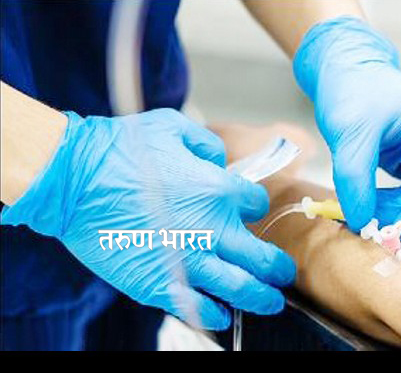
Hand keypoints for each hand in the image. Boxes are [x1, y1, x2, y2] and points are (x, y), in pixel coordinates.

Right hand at [2, 108, 295, 329]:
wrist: (74, 179)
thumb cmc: (121, 150)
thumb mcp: (174, 127)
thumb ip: (208, 146)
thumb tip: (220, 163)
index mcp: (219, 191)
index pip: (257, 205)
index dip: (253, 207)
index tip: (244, 211)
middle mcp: (213, 230)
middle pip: (264, 259)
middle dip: (279, 269)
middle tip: (284, 274)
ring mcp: (188, 262)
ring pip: (242, 290)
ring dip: (262, 299)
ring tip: (271, 302)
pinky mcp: (159, 285)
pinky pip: (199, 309)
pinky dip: (216, 315)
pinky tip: (222, 315)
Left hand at [294, 16, 400, 238]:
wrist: (345, 71)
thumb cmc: (352, 89)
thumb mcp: (350, 134)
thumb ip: (355, 179)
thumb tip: (361, 221)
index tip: (392, 229)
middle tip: (367, 224)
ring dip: (394, 210)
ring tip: (360, 209)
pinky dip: (390, 202)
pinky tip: (366, 201)